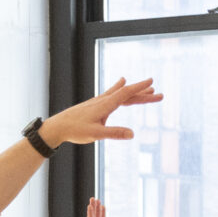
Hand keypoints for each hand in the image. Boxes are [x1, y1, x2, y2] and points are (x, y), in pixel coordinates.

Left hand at [39, 77, 162, 146]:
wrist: (58, 126)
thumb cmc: (75, 130)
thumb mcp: (96, 134)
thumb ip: (114, 133)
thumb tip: (132, 134)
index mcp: (105, 105)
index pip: (126, 93)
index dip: (140, 88)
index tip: (152, 83)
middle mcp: (103, 100)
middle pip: (127, 94)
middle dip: (144, 94)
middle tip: (159, 95)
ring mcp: (99, 101)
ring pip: (120, 94)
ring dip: (134, 92)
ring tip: (148, 89)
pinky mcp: (95, 104)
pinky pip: (112, 94)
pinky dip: (120, 89)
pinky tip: (121, 83)